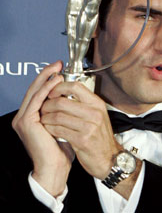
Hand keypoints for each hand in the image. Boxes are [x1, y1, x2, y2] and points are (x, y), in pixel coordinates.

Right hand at [12, 61, 73, 195]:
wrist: (55, 167)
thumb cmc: (60, 148)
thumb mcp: (60, 123)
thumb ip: (59, 110)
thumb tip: (69, 95)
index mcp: (31, 116)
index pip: (38, 93)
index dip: (47, 79)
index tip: (59, 70)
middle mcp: (24, 116)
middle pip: (34, 89)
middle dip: (46, 74)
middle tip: (58, 64)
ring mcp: (23, 119)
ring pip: (34, 92)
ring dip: (46, 79)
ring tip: (58, 70)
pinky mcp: (26, 122)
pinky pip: (36, 101)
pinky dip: (46, 90)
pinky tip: (55, 82)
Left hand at [40, 80, 122, 179]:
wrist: (108, 158)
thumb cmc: (99, 136)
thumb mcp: (97, 114)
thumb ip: (83, 103)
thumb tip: (62, 91)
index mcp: (97, 103)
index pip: (75, 86)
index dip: (59, 88)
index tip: (51, 92)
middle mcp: (95, 113)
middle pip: (62, 102)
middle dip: (47, 104)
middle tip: (42, 107)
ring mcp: (89, 127)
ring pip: (58, 116)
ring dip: (46, 117)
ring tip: (43, 118)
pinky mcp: (82, 140)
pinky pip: (59, 130)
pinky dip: (50, 128)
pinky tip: (49, 129)